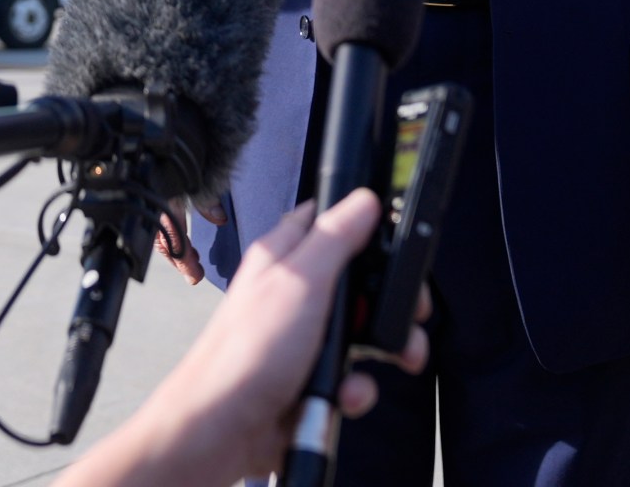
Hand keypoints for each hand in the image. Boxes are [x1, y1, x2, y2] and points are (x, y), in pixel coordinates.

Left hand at [60, 190, 430, 486]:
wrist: (222, 429)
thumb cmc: (246, 353)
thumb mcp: (300, 282)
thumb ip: (334, 239)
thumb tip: (363, 200)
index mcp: (282, 258)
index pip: (326, 221)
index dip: (363, 226)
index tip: (393, 244)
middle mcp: (291, 294)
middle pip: (356, 282)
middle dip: (387, 303)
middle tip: (406, 314)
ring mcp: (300, 338)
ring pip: (359, 333)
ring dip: (380, 351)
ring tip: (396, 359)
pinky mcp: (306, 377)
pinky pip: (348, 377)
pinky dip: (355, 388)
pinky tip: (345, 393)